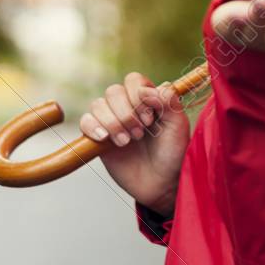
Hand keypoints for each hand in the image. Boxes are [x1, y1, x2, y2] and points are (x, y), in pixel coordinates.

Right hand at [80, 72, 190, 216]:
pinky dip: (93, 127)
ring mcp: (112, 121)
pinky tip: (105, 138)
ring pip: (98, 105)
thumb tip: (148, 89)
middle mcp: (128, 106)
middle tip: (139, 134)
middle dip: (126, 113)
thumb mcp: (178, 127)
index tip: (150, 119)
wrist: (161, 184)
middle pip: (113, 91)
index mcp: (148, 98)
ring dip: (112, 122)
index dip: (138, 96)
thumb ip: (169, 103)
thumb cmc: (173, 153)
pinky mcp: (98, 138)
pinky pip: (85, 122)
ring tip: (127, 142)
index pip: (133, 80)